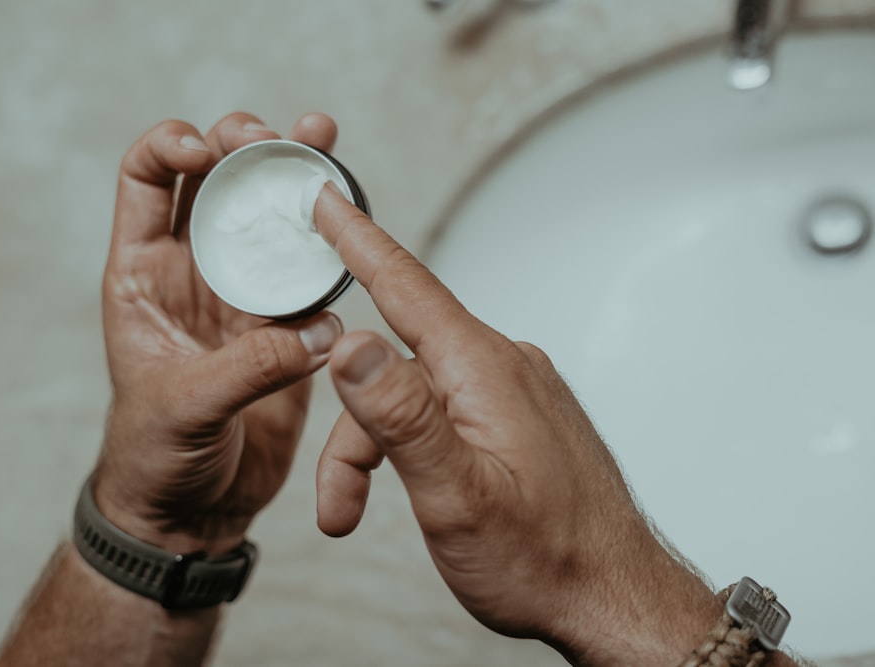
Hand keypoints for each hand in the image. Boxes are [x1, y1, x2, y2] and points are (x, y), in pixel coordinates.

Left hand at [94, 113, 343, 555]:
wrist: (190, 509)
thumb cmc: (156, 457)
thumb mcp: (184, 407)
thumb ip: (247, 368)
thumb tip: (317, 335)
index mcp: (144, 275)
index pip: (146, 179)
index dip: (171, 147)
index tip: (206, 151)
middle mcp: (195, 272)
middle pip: (217, 180)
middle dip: (242, 144)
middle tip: (272, 138)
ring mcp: (243, 296)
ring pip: (269, 216)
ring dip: (293, 174)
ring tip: (321, 137)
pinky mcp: (286, 327)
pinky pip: (310, 273)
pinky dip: (331, 245)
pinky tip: (350, 217)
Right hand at [312, 187, 720, 665]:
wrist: (613, 599)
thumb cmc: (544, 560)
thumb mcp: (455, 496)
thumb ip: (400, 416)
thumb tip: (351, 343)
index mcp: (483, 370)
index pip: (406, 285)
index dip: (357, 238)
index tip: (326, 196)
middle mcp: (501, 365)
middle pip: (395, 366)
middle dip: (355, 432)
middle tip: (336, 505)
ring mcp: (513, 391)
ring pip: (415, 397)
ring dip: (382, 452)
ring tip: (366, 518)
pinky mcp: (518, 416)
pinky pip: (446, 410)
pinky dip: (416, 448)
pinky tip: (424, 491)